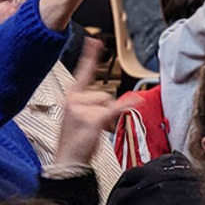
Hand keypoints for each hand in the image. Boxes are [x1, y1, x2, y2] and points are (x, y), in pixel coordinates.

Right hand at [55, 40, 137, 165]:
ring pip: (108, 102)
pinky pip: (115, 108)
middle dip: (105, 108)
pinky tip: (136, 102)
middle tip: (95, 124)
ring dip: (108, 116)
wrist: (67, 162)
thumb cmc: (74, 141)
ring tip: (95, 130)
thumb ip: (92, 104)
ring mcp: (82, 108)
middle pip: (103, 93)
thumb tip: (114, 101)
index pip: (82, 71)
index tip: (94, 41)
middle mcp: (75, 99)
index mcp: (71, 96)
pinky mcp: (92, 118)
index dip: (90, 55)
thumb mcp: (78, 117)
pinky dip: (127, 106)